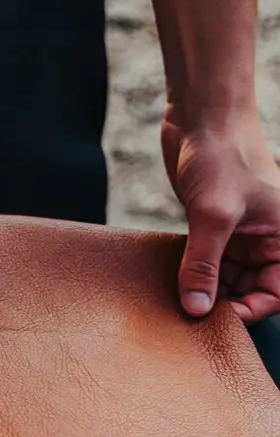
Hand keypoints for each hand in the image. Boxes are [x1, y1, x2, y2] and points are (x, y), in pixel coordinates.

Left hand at [162, 107, 279, 322]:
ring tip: (173, 300)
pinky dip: (189, 274)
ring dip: (201, 291)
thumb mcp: (213, 215)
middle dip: (221, 303)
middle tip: (186, 313)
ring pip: (224, 280)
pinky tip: (168, 282)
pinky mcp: (212, 228)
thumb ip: (204, 265)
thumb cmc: (221, 156)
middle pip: (248, 291)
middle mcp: (265, 239)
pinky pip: (204, 263)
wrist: (202, 117)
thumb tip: (196, 309)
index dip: (249, 311)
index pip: (276, 293)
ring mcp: (238, 235)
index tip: (213, 319)